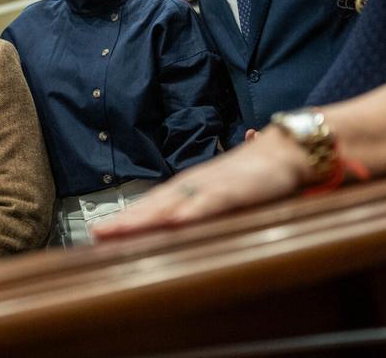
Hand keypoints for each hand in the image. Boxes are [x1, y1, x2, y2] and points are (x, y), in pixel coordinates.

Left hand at [92, 128, 307, 240]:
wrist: (288, 150)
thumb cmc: (256, 175)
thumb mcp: (225, 194)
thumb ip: (204, 207)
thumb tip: (181, 226)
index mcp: (191, 186)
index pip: (152, 204)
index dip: (127, 218)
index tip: (101, 232)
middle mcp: (195, 183)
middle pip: (153, 203)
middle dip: (125, 220)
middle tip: (97, 235)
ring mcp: (213, 185)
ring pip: (172, 203)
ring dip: (145, 217)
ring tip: (120, 231)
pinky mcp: (234, 189)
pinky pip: (209, 203)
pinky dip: (191, 213)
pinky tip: (174, 224)